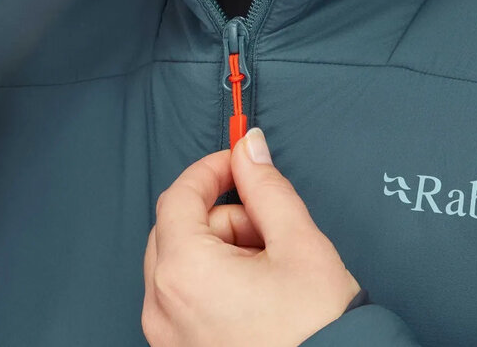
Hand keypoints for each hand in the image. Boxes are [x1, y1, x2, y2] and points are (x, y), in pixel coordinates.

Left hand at [142, 127, 360, 346]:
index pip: (179, 195)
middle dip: (224, 216)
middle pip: (179, 227)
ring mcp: (166, 335)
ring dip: (222, 249)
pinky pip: (184, 295)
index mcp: (184, 272)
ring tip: (269, 271)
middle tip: (268, 230)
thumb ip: (266, 187)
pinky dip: (215, 281)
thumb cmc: (315, 333)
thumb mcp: (299, 244)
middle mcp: (162, 306)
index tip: (238, 162)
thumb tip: (249, 148)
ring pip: (183, 260)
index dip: (211, 169)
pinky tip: (255, 295)